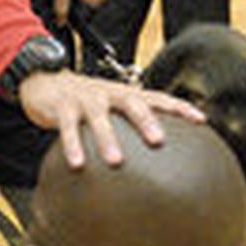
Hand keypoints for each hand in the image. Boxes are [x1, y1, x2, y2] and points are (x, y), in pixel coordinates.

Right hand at [18, 70, 205, 167]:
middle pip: (132, 103)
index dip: (179, 107)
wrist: (45, 81)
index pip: (157, 98)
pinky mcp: (63, 106)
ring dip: (107, 139)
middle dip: (146, 121)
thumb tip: (155, 161)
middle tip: (158, 142)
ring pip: (99, 117)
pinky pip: (68, 127)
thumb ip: (129, 127)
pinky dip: (72, 145)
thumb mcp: (109, 110)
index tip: (201, 120)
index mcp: (125, 94)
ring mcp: (86, 99)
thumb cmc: (85, 102)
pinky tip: (77, 165)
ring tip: (116, 161)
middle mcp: (109, 94)